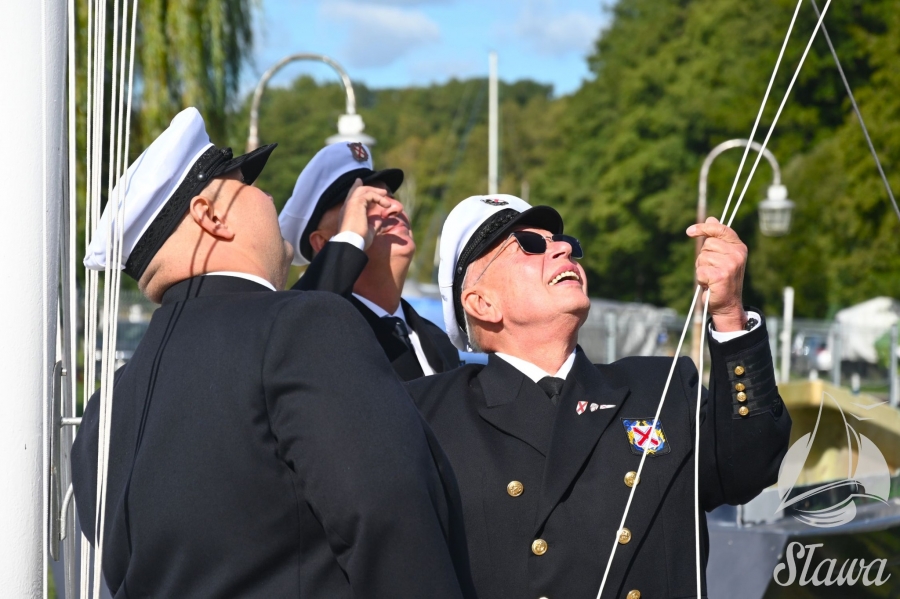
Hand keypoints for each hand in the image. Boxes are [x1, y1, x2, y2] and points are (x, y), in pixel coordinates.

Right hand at [338, 179, 392, 249]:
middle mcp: (347, 207)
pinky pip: (370, 195)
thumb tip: (380, 218)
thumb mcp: (369, 231)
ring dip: (375, 192)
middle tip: (383, 192)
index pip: (351, 198)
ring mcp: (350, 204)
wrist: (352, 243)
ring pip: (362, 190)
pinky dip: (379, 198)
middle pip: (357, 191)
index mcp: (347, 214)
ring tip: (386, 195)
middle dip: (369, 189)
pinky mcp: (356, 203)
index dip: (355, 188)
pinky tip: (386, 205)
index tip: (359, 181)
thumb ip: (373, 223)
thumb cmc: (359, 241)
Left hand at [686, 217, 747, 331]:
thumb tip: (711, 217)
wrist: (728, 304)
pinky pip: (700, 270)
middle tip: (712, 269)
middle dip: (704, 256)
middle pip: (708, 243)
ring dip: (702, 268)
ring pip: (702, 257)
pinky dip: (701, 278)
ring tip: (711, 277)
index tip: (689, 231)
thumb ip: (717, 238)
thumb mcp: (722, 256)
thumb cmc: (722, 279)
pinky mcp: (721, 275)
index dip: (704, 227)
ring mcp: (730, 264)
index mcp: (739, 247)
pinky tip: (710, 284)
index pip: (721, 229)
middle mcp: (737, 254)